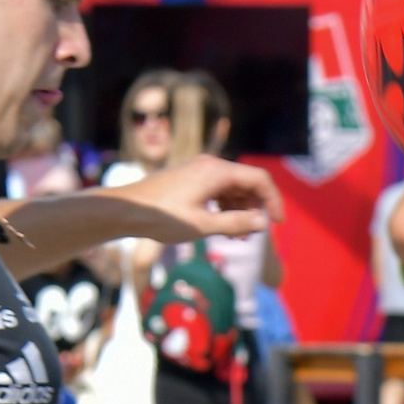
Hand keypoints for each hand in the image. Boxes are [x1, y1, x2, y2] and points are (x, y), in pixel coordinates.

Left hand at [121, 155, 273, 244]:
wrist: (125, 210)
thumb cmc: (161, 217)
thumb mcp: (202, 225)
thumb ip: (236, 224)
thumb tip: (264, 223)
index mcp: (216, 171)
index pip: (259, 179)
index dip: (274, 201)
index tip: (278, 223)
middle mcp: (210, 166)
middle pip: (248, 183)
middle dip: (255, 209)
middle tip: (252, 235)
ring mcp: (200, 171)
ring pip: (234, 189)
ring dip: (240, 211)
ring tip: (236, 237)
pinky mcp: (191, 180)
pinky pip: (219, 191)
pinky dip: (226, 208)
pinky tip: (222, 228)